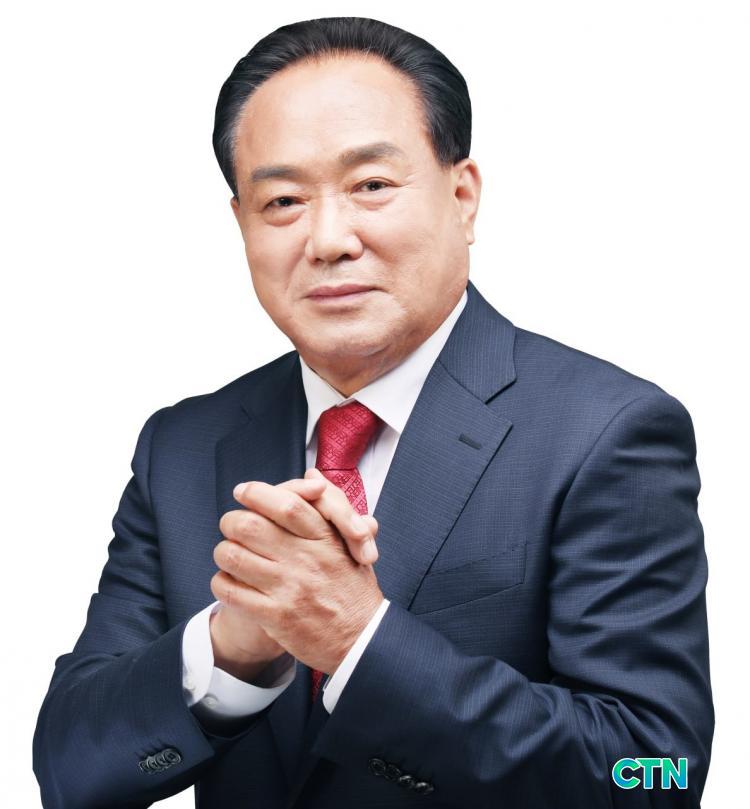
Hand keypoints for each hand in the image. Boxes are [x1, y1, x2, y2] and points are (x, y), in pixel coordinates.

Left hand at [212, 472, 383, 673]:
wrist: (363, 639)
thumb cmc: (354, 589)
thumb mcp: (350, 544)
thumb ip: (331, 509)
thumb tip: (312, 476)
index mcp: (325, 538)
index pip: (286, 504)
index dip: (257, 493)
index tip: (244, 491)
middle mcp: (305, 559)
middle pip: (249, 525)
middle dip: (232, 521)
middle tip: (232, 525)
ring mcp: (289, 588)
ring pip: (233, 556)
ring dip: (224, 552)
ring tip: (230, 554)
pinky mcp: (275, 616)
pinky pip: (231, 591)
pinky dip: (222, 583)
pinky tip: (230, 582)